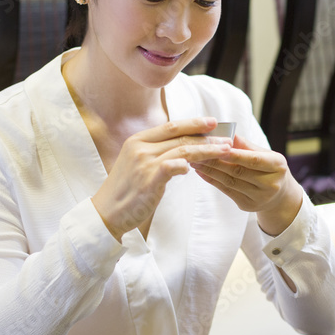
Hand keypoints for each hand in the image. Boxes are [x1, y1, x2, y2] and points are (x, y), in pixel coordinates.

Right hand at [92, 117, 230, 239]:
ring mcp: (144, 162)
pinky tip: (198, 168)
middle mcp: (141, 147)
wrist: (107, 212)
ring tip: (225, 150)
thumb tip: (182, 148)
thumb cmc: (125, 190)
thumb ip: (156, 152)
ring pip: (183, 150)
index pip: (171, 126)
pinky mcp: (149, 179)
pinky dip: (188, 165)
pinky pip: (174, 166)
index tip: (212, 122)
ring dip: (207, 150)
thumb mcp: (137, 163)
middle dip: (207, 135)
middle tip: (227, 136)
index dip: (193, 123)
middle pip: (180, 136)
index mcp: (138, 140)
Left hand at [191, 134, 303, 235]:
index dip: (235, 154)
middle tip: (198, 151)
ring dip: (210, 170)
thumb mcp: (265, 154)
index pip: (254, 159)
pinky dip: (212, 180)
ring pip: (230, 182)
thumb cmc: (269, 168)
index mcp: (278, 166)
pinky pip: (226, 191)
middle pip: (239, 171)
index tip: (217, 146)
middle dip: (216, 161)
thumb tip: (226, 133)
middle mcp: (271, 184)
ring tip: (196, 160)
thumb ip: (245, 145)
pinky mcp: (248, 205)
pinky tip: (201, 172)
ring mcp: (259, 197)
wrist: (280, 195)